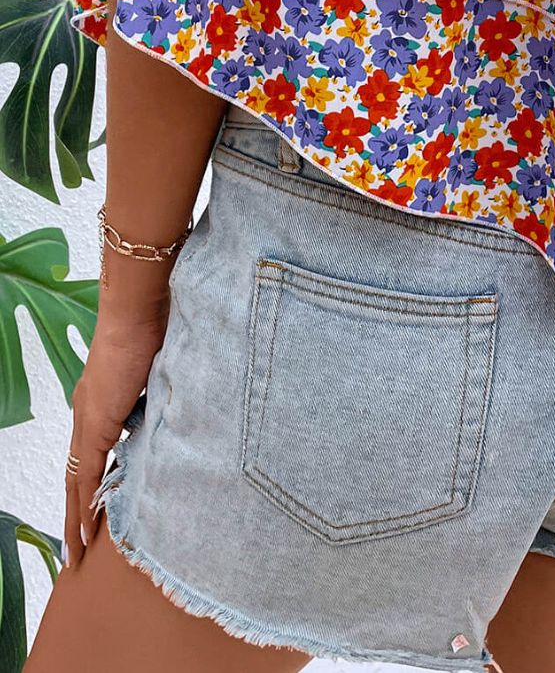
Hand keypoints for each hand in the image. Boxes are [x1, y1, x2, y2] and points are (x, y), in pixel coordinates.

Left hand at [63, 307, 168, 568]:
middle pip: (76, 475)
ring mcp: (87, 418)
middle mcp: (86, 412)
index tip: (91, 512)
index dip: (88, 486)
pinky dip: (85, 503)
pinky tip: (84, 529)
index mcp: (99, 400)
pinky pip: (87, 474)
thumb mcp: (159, 372)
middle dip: (74, 513)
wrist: (140, 310)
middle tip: (75, 548)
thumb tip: (173, 416)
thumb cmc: (154, 328)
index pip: (89, 455)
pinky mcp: (95, 423)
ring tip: (76, 551)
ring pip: (76, 480)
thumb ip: (158, 397)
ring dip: (76, 517)